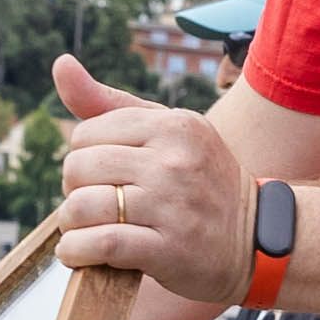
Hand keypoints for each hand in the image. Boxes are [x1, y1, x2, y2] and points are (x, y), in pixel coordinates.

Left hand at [50, 56, 249, 308]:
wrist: (258, 240)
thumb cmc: (201, 182)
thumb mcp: (168, 132)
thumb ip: (111, 103)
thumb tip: (61, 64)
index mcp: (172, 125)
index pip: (87, 134)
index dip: (81, 159)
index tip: (98, 178)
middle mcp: (173, 160)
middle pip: (79, 168)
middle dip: (73, 191)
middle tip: (91, 206)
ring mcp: (173, 205)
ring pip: (84, 206)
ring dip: (71, 225)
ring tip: (83, 231)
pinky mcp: (170, 249)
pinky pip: (101, 244)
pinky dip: (77, 252)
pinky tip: (80, 256)